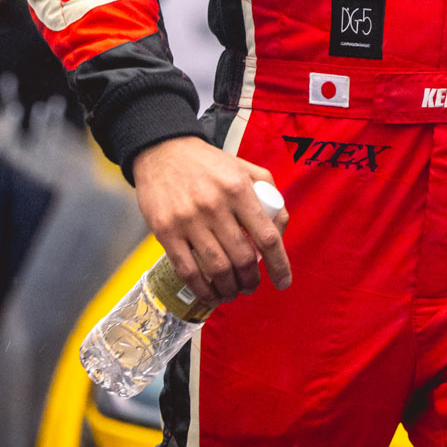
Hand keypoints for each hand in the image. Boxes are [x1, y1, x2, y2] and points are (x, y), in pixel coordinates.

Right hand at [131, 137, 291, 306]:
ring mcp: (188, 220)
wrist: (162, 152)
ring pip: (217, 269)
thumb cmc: (208, 164)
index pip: (267, 236)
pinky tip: (211, 294)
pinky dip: (203, 290)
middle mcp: (214, 205)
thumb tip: (280, 228)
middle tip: (252, 286)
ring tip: (233, 292)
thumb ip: (269, 192)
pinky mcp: (166, 232)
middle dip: (251, 281)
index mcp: (238, 188)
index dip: (279, 265)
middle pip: (242, 258)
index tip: (284, 282)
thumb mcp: (244, 167)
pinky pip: (188, 271)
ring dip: (230, 289)